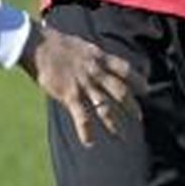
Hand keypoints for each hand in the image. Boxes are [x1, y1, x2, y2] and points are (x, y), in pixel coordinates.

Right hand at [18, 19, 145, 145]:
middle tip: (139, 117)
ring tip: (121, 135)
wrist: (39, 44)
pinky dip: (86, 131)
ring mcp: (84, 84)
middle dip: (131, 105)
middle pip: (120, 90)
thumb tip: (96, 60)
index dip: (137, 79)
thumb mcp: (81, 46)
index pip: (125, 69)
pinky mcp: (70, 94)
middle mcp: (95, 71)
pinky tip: (89, 142)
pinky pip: (82, 116)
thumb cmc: (56, 43)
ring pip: (104, 106)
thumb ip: (91, 57)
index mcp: (99, 57)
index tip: (146, 88)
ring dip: (113, 122)